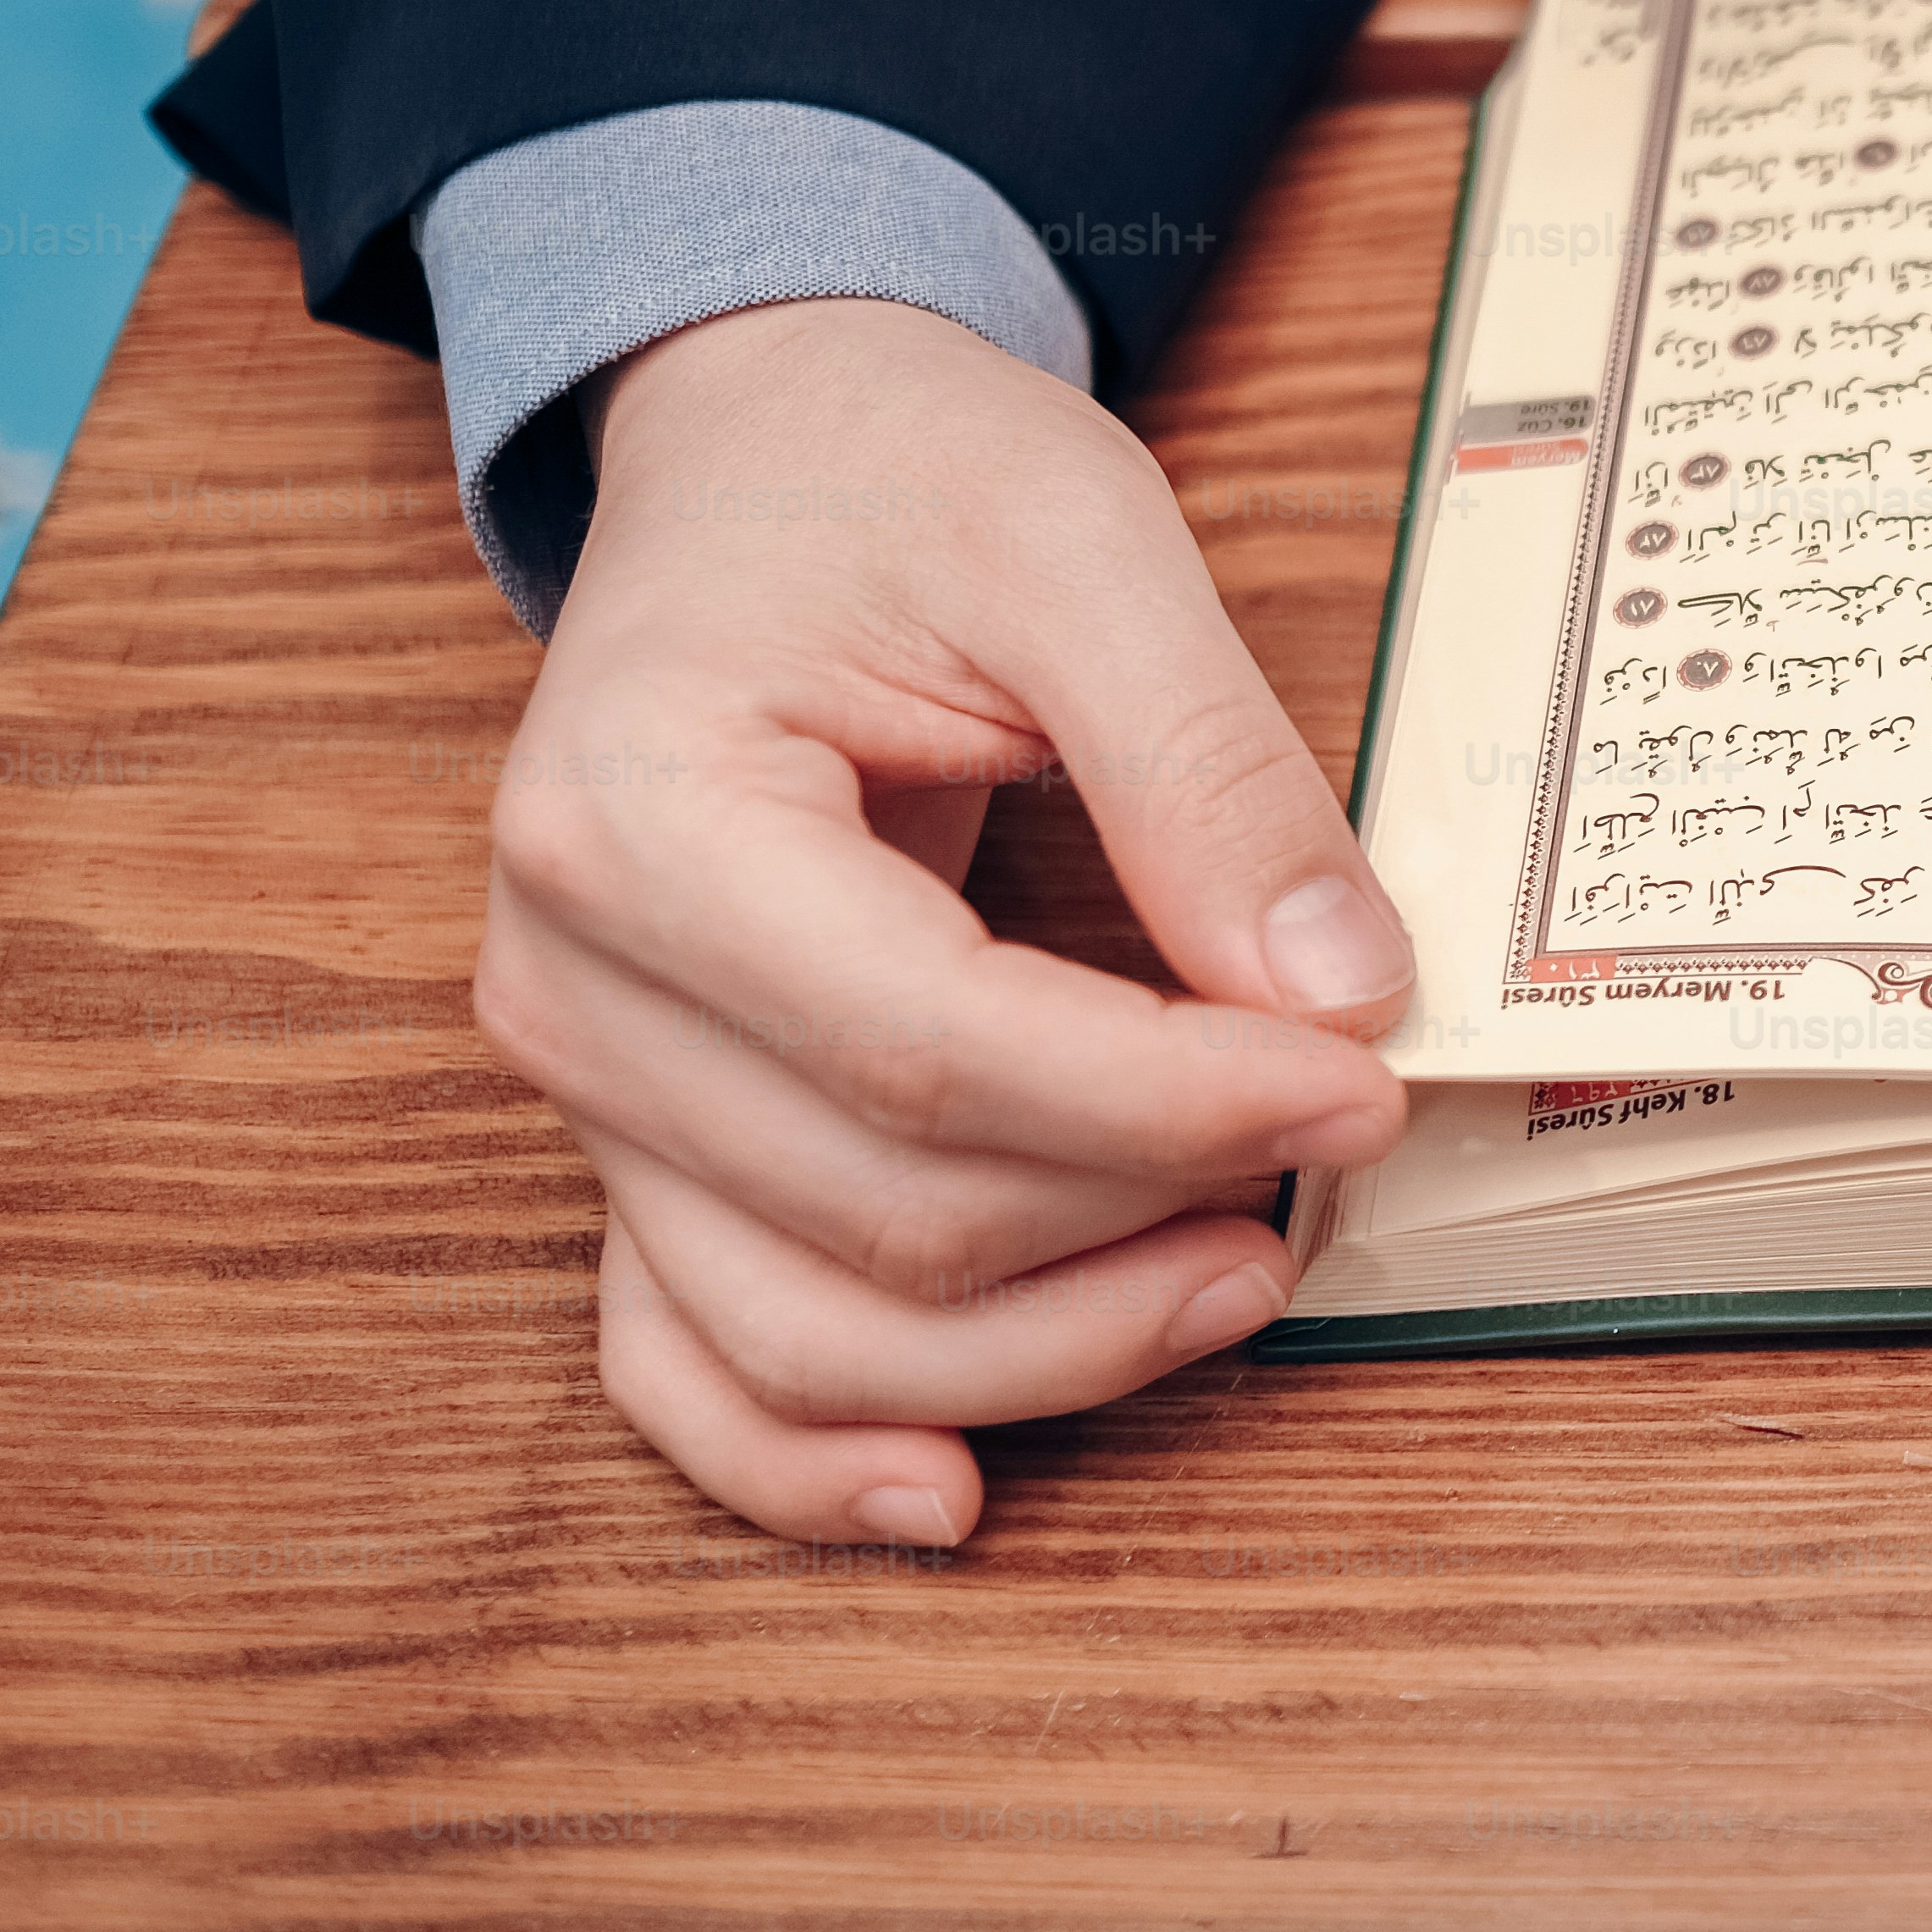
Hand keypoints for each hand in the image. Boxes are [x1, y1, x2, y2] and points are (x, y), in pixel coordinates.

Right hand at [470, 297, 1415, 1546]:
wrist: (756, 440)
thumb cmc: (895, 468)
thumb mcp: (1081, 544)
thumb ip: (1209, 771)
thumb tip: (1343, 990)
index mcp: (643, 814)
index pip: (937, 1052)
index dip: (1171, 1104)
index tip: (1359, 1081)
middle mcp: (571, 977)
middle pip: (885, 1210)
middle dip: (1141, 1216)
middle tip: (1343, 1139)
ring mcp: (587, 1081)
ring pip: (805, 1327)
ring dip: (1042, 1353)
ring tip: (1242, 1280)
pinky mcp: (635, 1134)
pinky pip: (686, 1355)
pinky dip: (810, 1455)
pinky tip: (958, 1490)